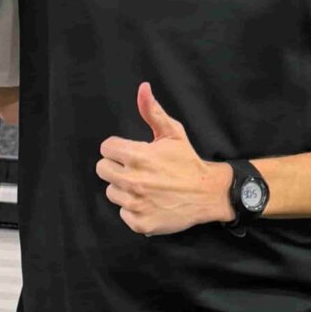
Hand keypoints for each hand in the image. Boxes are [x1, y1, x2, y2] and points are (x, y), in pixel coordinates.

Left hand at [96, 82, 232, 235]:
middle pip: (102, 169)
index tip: (131, 152)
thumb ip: (152, 111)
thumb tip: (143, 88)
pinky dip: (133, 209)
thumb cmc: (187, 161)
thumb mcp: (172, 132)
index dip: (118, 148)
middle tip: (135, 169)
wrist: (207, 194)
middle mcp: (133, 180)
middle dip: (116, 166)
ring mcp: (136, 204)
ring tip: (144, 186)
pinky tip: (148, 202)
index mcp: (138, 156)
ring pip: (111, 191)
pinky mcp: (140, 223)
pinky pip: (122, 213)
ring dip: (123, 188)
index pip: (106, 148)